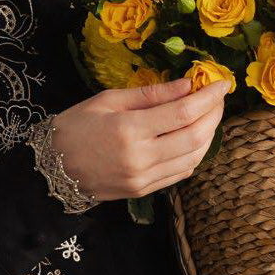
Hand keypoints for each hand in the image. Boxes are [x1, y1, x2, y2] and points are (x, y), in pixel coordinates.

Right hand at [52, 77, 228, 202]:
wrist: (53, 167)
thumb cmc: (77, 125)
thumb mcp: (108, 100)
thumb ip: (150, 94)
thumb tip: (188, 85)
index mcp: (129, 129)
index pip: (183, 112)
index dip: (208, 97)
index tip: (222, 83)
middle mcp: (140, 157)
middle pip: (195, 136)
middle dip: (214, 114)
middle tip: (219, 97)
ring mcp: (144, 178)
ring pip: (193, 157)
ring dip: (209, 135)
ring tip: (210, 115)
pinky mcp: (143, 190)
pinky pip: (181, 173)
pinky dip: (195, 154)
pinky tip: (195, 138)